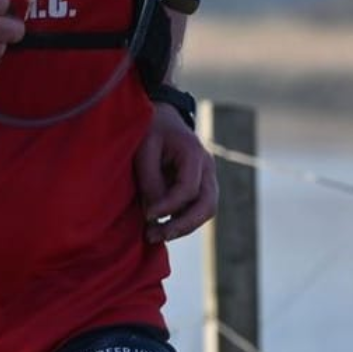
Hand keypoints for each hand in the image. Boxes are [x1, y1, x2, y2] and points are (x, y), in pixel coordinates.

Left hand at [134, 101, 218, 241]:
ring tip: (153, 235)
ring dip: (182, 227)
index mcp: (194, 153)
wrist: (162, 115)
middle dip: (182, 225)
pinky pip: (197, 208)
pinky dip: (181, 220)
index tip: (147, 215)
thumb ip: (151, 179)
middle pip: (207, 206)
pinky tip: (159, 227)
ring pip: (205, 211)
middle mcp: (207, 167)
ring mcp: (207, 177)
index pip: (188, 188)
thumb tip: (153, 214)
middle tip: (154, 235)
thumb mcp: (145, 148)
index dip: (169, 206)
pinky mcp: (200, 185)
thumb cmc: (152, 129)